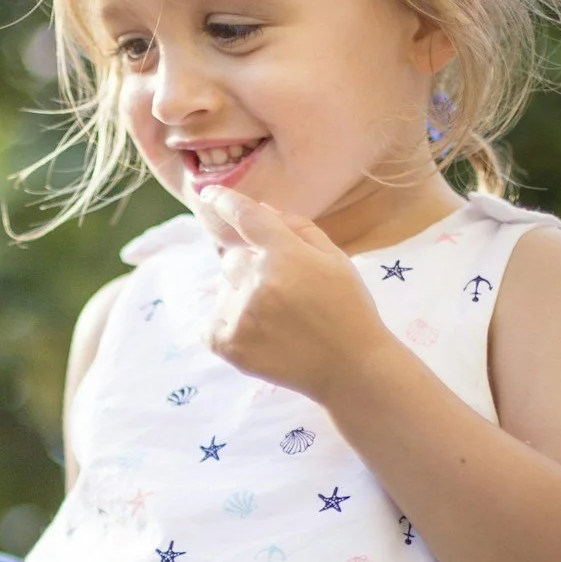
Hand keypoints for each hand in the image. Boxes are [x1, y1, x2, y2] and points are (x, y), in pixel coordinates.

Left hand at [198, 183, 390, 405]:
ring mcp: (242, 315)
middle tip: (283, 293)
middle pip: (232, 259)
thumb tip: (261, 209)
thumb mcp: (336, 259)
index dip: (225, 201)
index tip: (209, 193)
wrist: (351, 368)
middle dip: (251, 268)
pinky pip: (211, 325)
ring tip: (278, 322)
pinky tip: (257, 335)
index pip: (246, 217)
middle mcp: (259, 282)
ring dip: (242, 299)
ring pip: (224, 293)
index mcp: (286, 255)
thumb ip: (298, 228)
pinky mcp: (231, 346)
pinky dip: (227, 327)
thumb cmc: (348, 309)